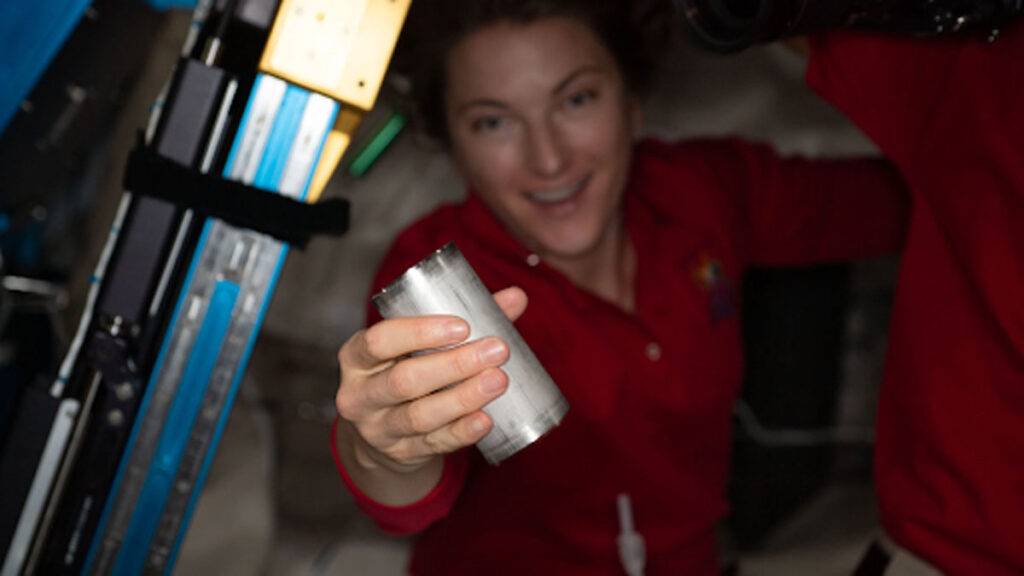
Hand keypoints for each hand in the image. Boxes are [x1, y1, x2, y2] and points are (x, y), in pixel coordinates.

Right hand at [336, 286, 527, 474]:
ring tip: (498, 380)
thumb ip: (461, 320)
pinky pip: (434, 443)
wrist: (383, 431)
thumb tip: (515, 297)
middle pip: (404, 380)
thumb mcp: (415, 344)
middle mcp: (360, 394)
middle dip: (455, 364)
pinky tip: (486, 420)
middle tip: (497, 350)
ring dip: (463, 398)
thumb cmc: (404, 369)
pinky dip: (462, 432)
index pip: (379, 340)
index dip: (420, 332)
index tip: (462, 326)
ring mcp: (378, 428)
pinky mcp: (402, 453)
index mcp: (357, 356)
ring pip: (420, 415)